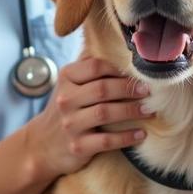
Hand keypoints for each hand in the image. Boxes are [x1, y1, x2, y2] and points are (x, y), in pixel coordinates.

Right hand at [27, 58, 153, 178]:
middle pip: (103, 89)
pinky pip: (106, 141)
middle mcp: (66, 99)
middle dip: (129, 89)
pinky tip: (141, 134)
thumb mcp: (70, 84)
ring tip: (149, 111)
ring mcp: (70, 124)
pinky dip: (126, 137)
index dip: (119, 70)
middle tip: (149, 92)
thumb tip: (118, 46)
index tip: (137, 75)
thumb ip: (88, 66)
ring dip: (131, 111)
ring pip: (105, 113)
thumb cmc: (67, 108)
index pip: (95, 67)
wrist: (43, 144)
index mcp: (66, 78)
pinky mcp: (77, 146)